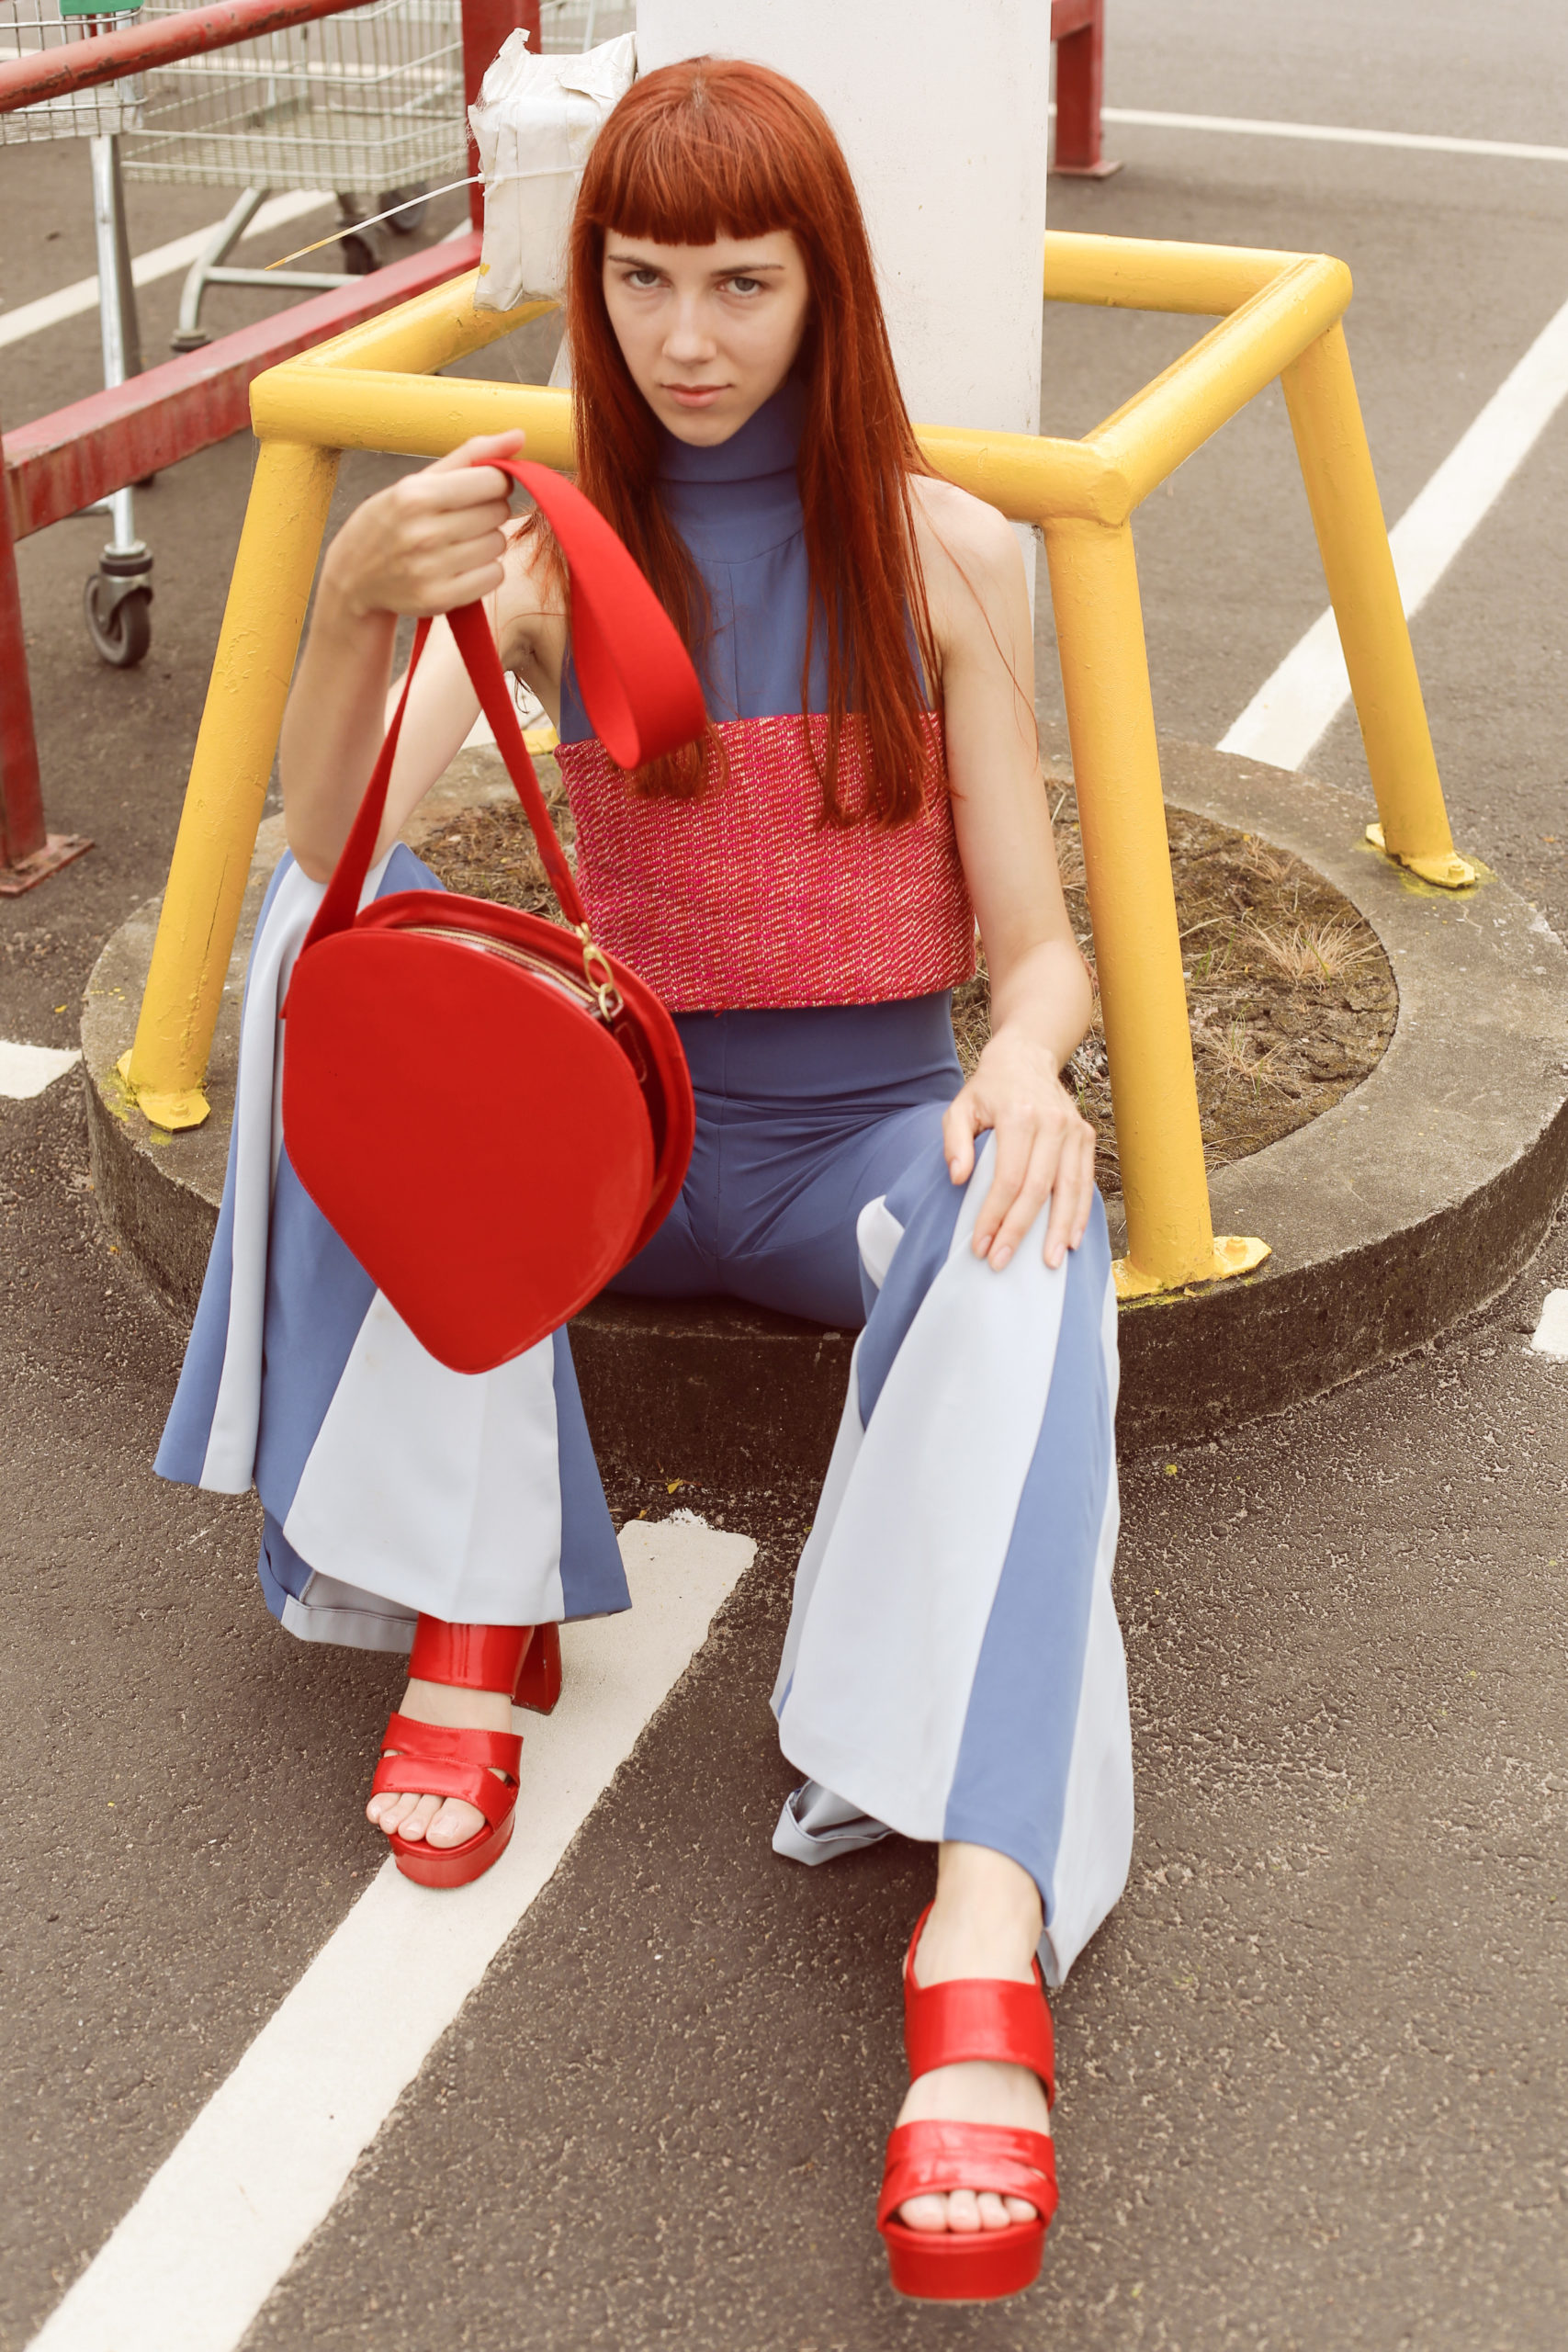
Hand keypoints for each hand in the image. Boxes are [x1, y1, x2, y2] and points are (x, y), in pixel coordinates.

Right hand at [320, 431, 525, 620]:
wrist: (354, 576)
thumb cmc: (393, 520)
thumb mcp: (419, 481)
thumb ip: (471, 455)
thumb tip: (519, 435)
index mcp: (416, 496)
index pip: (492, 481)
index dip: (495, 483)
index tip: (481, 488)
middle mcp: (422, 533)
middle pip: (498, 513)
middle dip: (488, 512)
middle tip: (462, 519)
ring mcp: (429, 570)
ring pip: (499, 545)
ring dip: (486, 542)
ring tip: (457, 543)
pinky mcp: (439, 599)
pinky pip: (495, 576)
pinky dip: (485, 570)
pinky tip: (461, 566)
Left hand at [942, 1030, 1095, 1271]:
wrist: (1026, 1057)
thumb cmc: (988, 1089)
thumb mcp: (959, 1107)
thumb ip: (954, 1142)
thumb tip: (958, 1179)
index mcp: (1019, 1115)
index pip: (1008, 1178)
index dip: (994, 1215)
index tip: (980, 1244)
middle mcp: (1052, 1123)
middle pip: (1039, 1189)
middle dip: (1019, 1231)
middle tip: (1002, 1262)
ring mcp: (1074, 1130)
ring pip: (1068, 1190)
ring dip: (1057, 1230)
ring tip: (1047, 1264)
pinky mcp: (1086, 1137)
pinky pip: (1085, 1182)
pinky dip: (1080, 1213)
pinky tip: (1070, 1239)